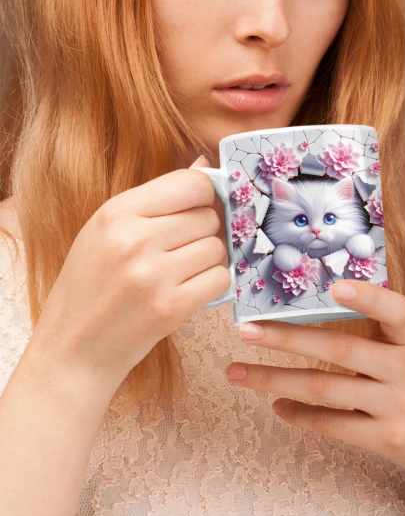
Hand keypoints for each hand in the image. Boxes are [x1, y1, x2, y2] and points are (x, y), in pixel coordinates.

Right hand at [29, 156, 230, 392]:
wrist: (72, 350)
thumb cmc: (91, 287)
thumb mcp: (106, 232)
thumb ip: (155, 199)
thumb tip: (205, 165)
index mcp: (116, 212)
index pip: (192, 183)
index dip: (205, 196)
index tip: (199, 210)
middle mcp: (134, 239)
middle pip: (208, 216)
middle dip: (205, 232)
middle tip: (182, 250)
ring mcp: (153, 274)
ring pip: (217, 247)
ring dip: (209, 260)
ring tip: (181, 273)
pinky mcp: (170, 307)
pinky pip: (220, 279)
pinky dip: (212, 285)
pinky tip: (188, 291)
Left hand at [227, 280, 404, 487]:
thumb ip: (385, 328)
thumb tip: (327, 294)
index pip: (396, 310)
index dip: (367, 296)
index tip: (334, 284)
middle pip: (339, 349)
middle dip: (286, 338)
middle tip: (246, 330)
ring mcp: (397, 407)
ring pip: (324, 388)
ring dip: (274, 380)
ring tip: (237, 372)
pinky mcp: (387, 440)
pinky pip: (332, 424)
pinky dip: (299, 414)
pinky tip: (276, 405)